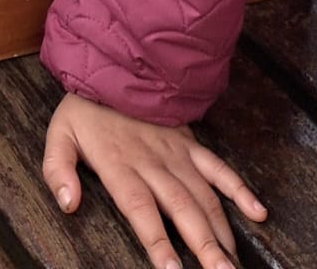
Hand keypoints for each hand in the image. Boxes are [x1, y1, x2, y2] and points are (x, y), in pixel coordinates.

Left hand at [42, 93, 264, 268]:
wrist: (113, 66)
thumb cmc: (86, 110)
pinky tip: (257, 213)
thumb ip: (59, 171)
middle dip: (203, 247)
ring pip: (204, 196)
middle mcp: (153, 162)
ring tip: (234, 262)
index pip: (141, 211)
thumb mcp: (59, 136)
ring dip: (222, 231)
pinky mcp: (190, 143)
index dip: (158, 242)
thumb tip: (68, 204)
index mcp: (120, 166)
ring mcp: (176, 153)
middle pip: (182, 210)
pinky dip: (240, 190)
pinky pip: (219, 167)